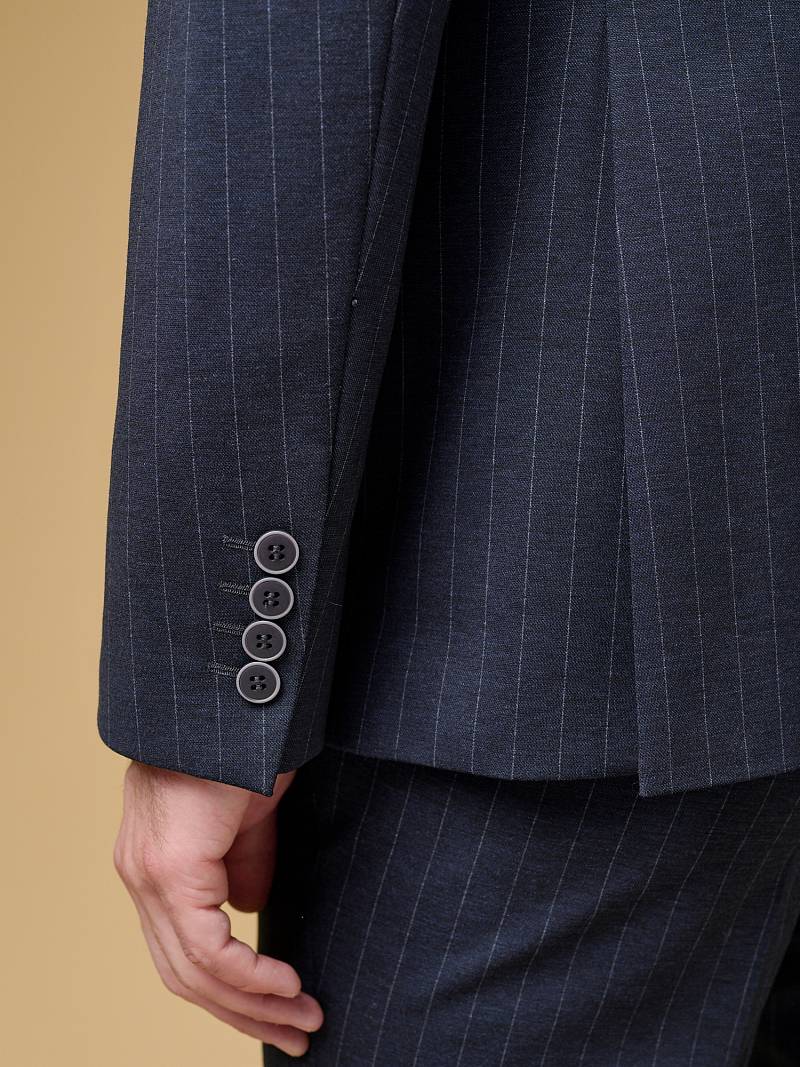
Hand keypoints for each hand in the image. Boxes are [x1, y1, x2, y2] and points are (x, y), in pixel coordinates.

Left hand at [113, 761, 322, 1055]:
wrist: (229, 689)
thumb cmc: (242, 738)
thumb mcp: (249, 810)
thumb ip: (245, 859)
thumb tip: (250, 907)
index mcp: (156, 861)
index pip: (185, 950)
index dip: (234, 990)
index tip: (286, 1004)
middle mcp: (140, 875)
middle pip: (184, 973)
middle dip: (244, 1011)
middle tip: (298, 1031)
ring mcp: (146, 872)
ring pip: (191, 970)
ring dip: (252, 1003)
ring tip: (303, 1018)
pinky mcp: (168, 867)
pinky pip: (207, 946)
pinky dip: (249, 975)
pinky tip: (287, 983)